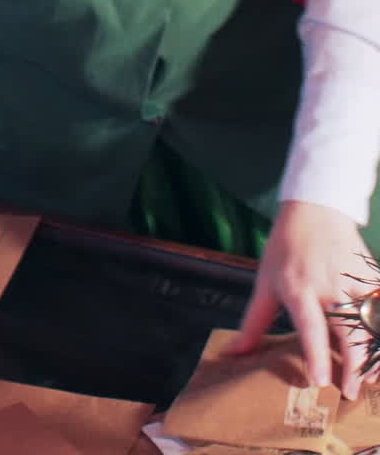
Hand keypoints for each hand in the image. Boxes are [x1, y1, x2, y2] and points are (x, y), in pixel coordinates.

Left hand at [229, 200, 377, 399]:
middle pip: (348, 330)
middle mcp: (329, 286)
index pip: (310, 326)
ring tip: (368, 378)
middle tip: (348, 391)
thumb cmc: (286, 247)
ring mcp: (353, 281)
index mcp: (299, 288)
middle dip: (352, 364)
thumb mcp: (264, 282)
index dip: (315, 354)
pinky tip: (378, 352)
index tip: (319, 380)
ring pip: (371, 322)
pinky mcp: (370, 277)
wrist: (315, 207)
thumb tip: (232, 354)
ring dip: (372, 353)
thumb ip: (252, 323)